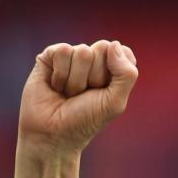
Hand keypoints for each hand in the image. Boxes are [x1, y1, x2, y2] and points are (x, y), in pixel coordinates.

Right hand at [17, 40, 138, 158]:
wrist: (53, 133)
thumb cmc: (86, 120)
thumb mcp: (115, 102)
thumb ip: (126, 74)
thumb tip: (113, 44)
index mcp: (113, 70)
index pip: (123, 52)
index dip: (116, 71)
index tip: (105, 91)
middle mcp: (93, 60)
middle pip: (102, 47)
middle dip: (95, 77)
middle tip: (84, 94)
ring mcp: (71, 57)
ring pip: (82, 51)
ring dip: (76, 80)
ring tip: (69, 93)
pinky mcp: (50, 56)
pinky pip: (63, 51)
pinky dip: (61, 74)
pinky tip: (56, 86)